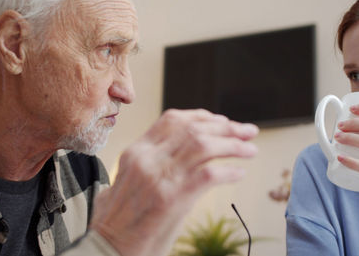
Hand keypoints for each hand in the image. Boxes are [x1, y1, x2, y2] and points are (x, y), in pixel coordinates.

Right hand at [89, 109, 258, 255]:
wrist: (107, 247)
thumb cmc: (121, 218)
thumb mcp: (130, 179)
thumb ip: (153, 160)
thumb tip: (186, 150)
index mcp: (136, 151)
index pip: (173, 120)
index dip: (203, 116)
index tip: (224, 121)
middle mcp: (146, 158)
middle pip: (193, 129)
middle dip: (227, 127)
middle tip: (248, 131)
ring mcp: (158, 176)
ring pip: (204, 146)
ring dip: (233, 146)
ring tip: (251, 149)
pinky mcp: (171, 198)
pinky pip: (209, 174)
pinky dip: (228, 172)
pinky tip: (239, 174)